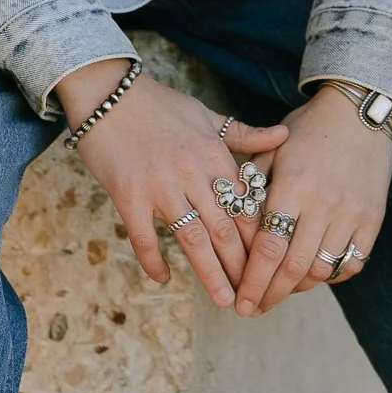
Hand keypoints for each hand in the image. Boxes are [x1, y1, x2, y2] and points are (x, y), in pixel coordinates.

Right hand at [58, 60, 287, 308]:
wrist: (108, 92)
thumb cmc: (159, 104)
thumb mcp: (206, 115)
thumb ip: (243, 134)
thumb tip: (283, 134)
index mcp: (214, 154)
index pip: (245, 205)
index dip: (259, 238)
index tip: (269, 264)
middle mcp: (192, 172)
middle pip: (224, 228)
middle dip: (240, 266)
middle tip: (252, 296)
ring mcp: (160, 185)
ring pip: (192, 238)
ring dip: (210, 272)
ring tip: (223, 299)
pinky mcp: (128, 195)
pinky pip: (144, 237)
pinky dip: (154, 260)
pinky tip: (163, 278)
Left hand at [232, 86, 391, 316]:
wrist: (358, 112)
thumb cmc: (309, 129)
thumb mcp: (274, 149)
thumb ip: (252, 184)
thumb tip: (230, 220)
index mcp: (292, 186)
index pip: (268, 247)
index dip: (252, 281)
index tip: (239, 301)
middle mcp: (323, 204)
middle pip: (293, 267)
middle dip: (269, 295)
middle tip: (253, 309)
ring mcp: (351, 214)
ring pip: (322, 270)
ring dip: (297, 288)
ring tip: (279, 292)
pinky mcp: (372, 219)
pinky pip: (351, 263)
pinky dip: (331, 276)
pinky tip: (313, 275)